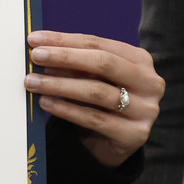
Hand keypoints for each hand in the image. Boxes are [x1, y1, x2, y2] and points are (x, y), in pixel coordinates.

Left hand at [25, 30, 162, 168]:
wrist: (113, 144)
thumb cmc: (100, 103)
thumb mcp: (92, 78)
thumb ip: (74, 64)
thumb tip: (40, 48)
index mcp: (140, 60)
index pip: (98, 43)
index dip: (65, 40)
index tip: (36, 39)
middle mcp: (150, 82)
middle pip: (103, 63)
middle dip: (65, 57)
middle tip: (35, 57)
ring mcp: (146, 109)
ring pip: (97, 91)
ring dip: (60, 85)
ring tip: (33, 82)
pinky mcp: (135, 134)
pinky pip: (94, 119)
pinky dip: (66, 109)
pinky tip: (46, 103)